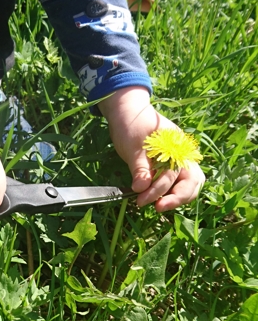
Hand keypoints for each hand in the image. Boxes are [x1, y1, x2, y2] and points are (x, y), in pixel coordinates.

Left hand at [98, 87, 204, 211]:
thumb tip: (141, 188)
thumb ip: (139, 167)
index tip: (143, 200)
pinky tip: (156, 198)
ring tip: (156, 205)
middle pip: (192, 181)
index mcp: (178, 147)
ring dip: (176, 197)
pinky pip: (178, 181)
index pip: (175, 175)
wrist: (127, 113)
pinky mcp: (170, 165)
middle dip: (177, 198)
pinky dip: (171, 192)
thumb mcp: (132, 146)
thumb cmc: (131, 126)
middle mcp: (183, 154)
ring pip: (189, 183)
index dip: (160, 190)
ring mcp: (179, 159)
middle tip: (157, 208)